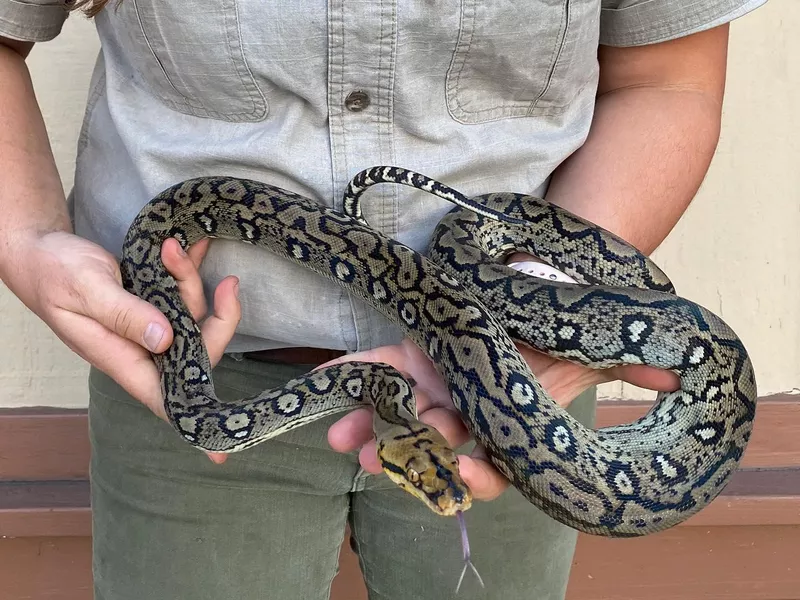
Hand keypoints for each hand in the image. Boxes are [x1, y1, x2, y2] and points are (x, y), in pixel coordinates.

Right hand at [1, 232, 239, 461]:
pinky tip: (191, 247)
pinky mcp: (152, 304)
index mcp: (122, 358)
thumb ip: (124, 314)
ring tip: (171, 247)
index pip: (165, 400)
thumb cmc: (53, 273)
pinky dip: (189, 270)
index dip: (194, 420)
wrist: (41, 251)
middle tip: (218, 278)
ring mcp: (149, 327)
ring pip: (194, 314)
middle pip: (198, 348)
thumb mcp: (87, 288)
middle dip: (214, 311)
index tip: (222, 452)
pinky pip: (183, 293)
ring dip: (189, 278)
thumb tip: (164, 339)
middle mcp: (141, 348)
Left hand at [325, 338, 679, 502]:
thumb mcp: (596, 347)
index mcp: (512, 414)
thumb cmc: (566, 324)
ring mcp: (441, 382)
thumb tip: (673, 377)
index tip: (467, 473)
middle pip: (437, 440)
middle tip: (374, 461)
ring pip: (402, 413)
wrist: (543, 285)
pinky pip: (381, 366)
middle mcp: (474, 406)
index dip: (479, 471)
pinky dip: (354, 375)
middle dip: (407, 454)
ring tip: (343, 435)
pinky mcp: (417, 352)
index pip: (494, 457)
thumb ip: (629, 365)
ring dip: (371, 425)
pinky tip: (324, 382)